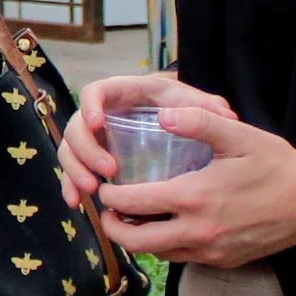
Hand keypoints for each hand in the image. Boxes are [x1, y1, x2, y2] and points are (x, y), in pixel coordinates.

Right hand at [58, 73, 238, 211]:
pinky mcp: (93, 159)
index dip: (89, 105)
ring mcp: (95, 138)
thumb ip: (207, 107)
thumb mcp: (194, 103)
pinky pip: (73, 172)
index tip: (97, 124)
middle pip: (76, 127)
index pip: (95, 92)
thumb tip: (225, 115)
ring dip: (75, 170)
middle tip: (107, 171)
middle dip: (85, 150)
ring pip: (70, 151)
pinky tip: (76, 203)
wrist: (180, 123)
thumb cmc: (185, 109)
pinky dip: (70, 186)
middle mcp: (102, 113)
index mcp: (123, 93)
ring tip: (93, 191)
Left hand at [95, 107, 295, 270]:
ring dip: (138, 238)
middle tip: (107, 208)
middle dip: (113, 226)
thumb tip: (161, 114)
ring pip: (156, 253)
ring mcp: (210, 251)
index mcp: (194, 198)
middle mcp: (197, 232)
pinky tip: (165, 226)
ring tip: (132, 216)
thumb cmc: (274, 164)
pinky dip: (164, 245)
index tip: (105, 184)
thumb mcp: (237, 135)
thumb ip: (197, 121)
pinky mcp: (223, 261)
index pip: (132, 204)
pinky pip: (181, 258)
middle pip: (135, 240)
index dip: (110, 195)